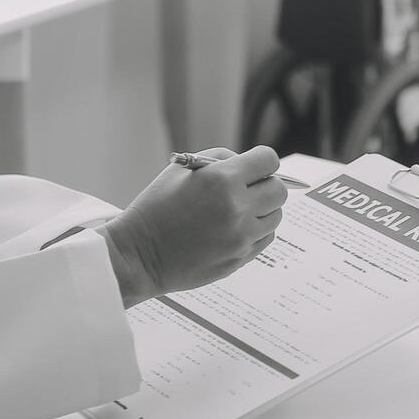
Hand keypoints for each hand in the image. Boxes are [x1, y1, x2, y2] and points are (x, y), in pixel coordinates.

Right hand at [96, 146, 287, 307]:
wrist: (139, 255)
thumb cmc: (156, 208)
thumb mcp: (181, 169)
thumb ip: (221, 159)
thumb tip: (249, 164)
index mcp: (222, 180)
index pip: (269, 160)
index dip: (261, 161)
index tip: (253, 167)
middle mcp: (237, 208)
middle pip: (279, 189)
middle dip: (265, 185)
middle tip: (247, 189)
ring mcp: (240, 237)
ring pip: (275, 216)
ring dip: (262, 210)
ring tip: (237, 211)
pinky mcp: (240, 258)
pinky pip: (266, 238)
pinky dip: (256, 231)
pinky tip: (233, 228)